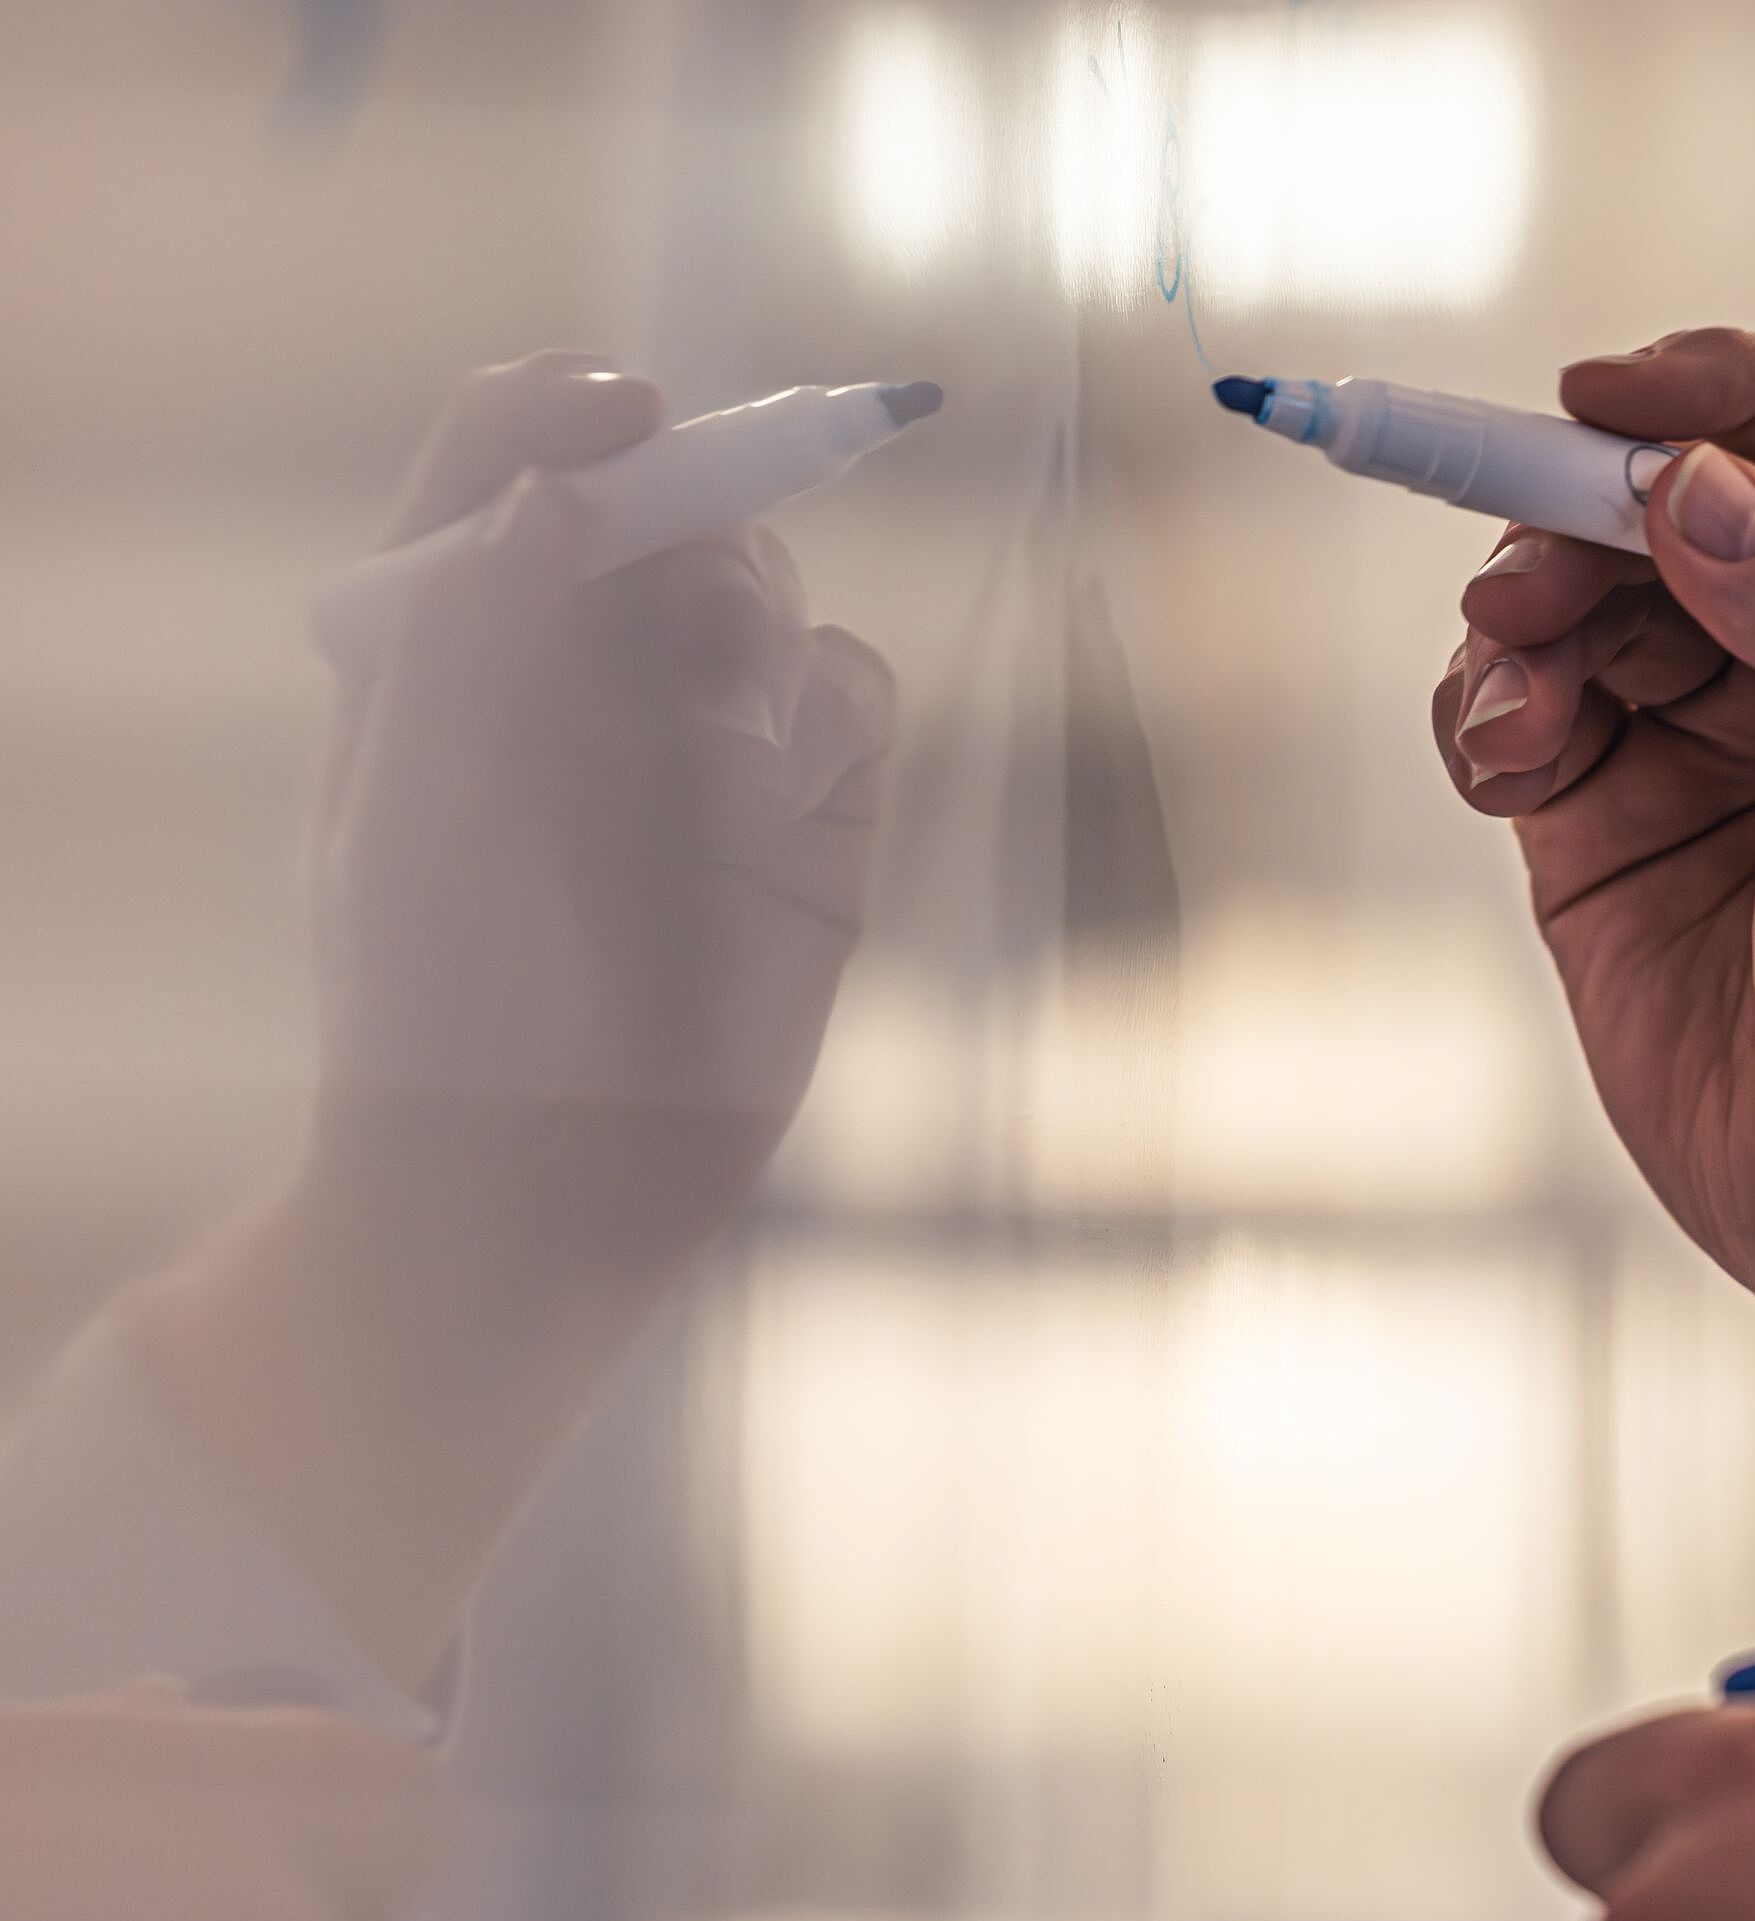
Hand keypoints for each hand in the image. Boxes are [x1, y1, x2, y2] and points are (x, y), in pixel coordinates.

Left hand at [316, 349, 896, 1153]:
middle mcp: (583, 679)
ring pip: (771, 588)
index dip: (566, 408)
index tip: (621, 412)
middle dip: (686, 519)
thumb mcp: (409, 806)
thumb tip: (557, 487)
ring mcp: (706, 750)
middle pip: (665, 501)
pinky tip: (777, 791)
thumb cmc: (440, 1009)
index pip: (509, 459)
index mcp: (454, 647)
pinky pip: (858, 694)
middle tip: (677, 606)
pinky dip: (834, 710)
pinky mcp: (812, 826)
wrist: (540, 1192)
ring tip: (721, 746)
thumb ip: (467, 626)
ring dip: (754, 625)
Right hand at [1434, 330, 1754, 1665]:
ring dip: (1524, 626)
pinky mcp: (1612, 825)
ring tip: (1512, 703)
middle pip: (1680, 507)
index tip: (1601, 402)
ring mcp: (1716, 737)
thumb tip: (1696, 481)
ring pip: (1583, 605)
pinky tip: (1503, 759)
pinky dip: (1489, 716)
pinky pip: (1523, 716)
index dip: (1717, 393)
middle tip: (1516, 572)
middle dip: (1584, 524)